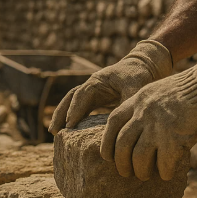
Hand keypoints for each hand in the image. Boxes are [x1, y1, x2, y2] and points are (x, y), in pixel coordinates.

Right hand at [50, 40, 172, 133]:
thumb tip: (118, 122)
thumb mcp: (135, 89)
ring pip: (72, 103)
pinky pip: (81, 108)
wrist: (143, 66)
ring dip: (62, 115)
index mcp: (97, 81)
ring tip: (54, 131)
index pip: (81, 96)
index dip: (75, 111)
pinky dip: (74, 117)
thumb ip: (126, 103)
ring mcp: (92, 92)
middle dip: (60, 114)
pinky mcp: (97, 98)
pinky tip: (70, 130)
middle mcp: (90, 86)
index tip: (69, 125)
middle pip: (70, 98)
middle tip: (53, 131)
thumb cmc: (139, 76)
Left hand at [102, 51, 196, 180]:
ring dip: (140, 171)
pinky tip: (166, 175)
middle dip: (121, 162)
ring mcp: (157, 126)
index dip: (107, 141)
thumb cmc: (188, 90)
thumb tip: (139, 133)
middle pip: (122, 143)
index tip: (107, 155)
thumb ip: (146, 109)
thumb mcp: (157, 92)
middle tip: (125, 172)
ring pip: (139, 157)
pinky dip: (163, 172)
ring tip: (144, 176)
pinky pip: (163, 163)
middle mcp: (143, 113)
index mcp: (137, 100)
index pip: (112, 122)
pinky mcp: (174, 137)